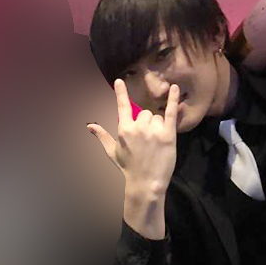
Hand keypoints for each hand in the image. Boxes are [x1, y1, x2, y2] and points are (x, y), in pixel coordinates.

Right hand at [88, 80, 179, 194]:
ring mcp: (153, 131)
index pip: (122, 107)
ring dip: (158, 125)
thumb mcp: (112, 152)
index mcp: (124, 130)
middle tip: (148, 141)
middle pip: (145, 114)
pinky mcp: (168, 135)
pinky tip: (176, 88)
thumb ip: (102, 136)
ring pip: (157, 117)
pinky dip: (174, 100)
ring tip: (157, 143)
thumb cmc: (128, 168)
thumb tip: (89, 125)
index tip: (119, 81)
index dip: (121, 93)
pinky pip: (171, 113)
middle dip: (147, 123)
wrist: (146, 183)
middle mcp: (138, 127)